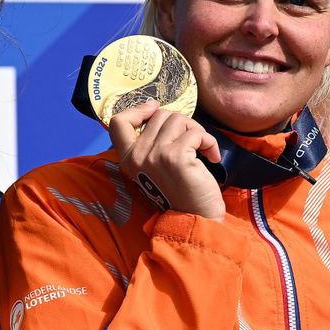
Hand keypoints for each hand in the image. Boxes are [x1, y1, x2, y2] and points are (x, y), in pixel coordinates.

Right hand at [108, 100, 223, 219]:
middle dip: (181, 123)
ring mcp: (155, 155)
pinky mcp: (176, 156)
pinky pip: (196, 133)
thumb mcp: (156, 167)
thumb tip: (159, 112)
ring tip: (202, 150)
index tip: (155, 109)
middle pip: (159, 115)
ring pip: (178, 119)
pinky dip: (208, 141)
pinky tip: (211, 157)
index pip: (118, 121)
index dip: (138, 109)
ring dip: (196, 131)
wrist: (196, 220)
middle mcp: (137, 156)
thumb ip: (150, 144)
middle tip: (192, 142)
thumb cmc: (181, 193)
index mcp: (127, 160)